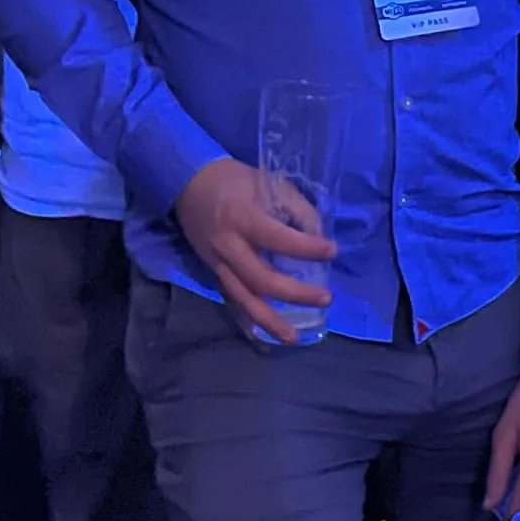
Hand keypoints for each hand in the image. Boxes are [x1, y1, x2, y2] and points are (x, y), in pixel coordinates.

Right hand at [173, 157, 335, 343]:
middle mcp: (228, 246)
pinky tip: (263, 339)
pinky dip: (246, 321)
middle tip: (325, 299)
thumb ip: (297, 209)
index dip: (307, 249)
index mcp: (243, 218)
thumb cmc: (235, 181)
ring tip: (295, 339)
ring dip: (270, 321)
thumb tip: (318, 236)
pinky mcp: (213, 272)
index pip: (279, 239)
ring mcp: (217, 263)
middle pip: (262, 279)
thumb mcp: (269, 183)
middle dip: (296, 293)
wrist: (188, 183)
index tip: (332, 251)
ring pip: (243, 299)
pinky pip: (230, 300)